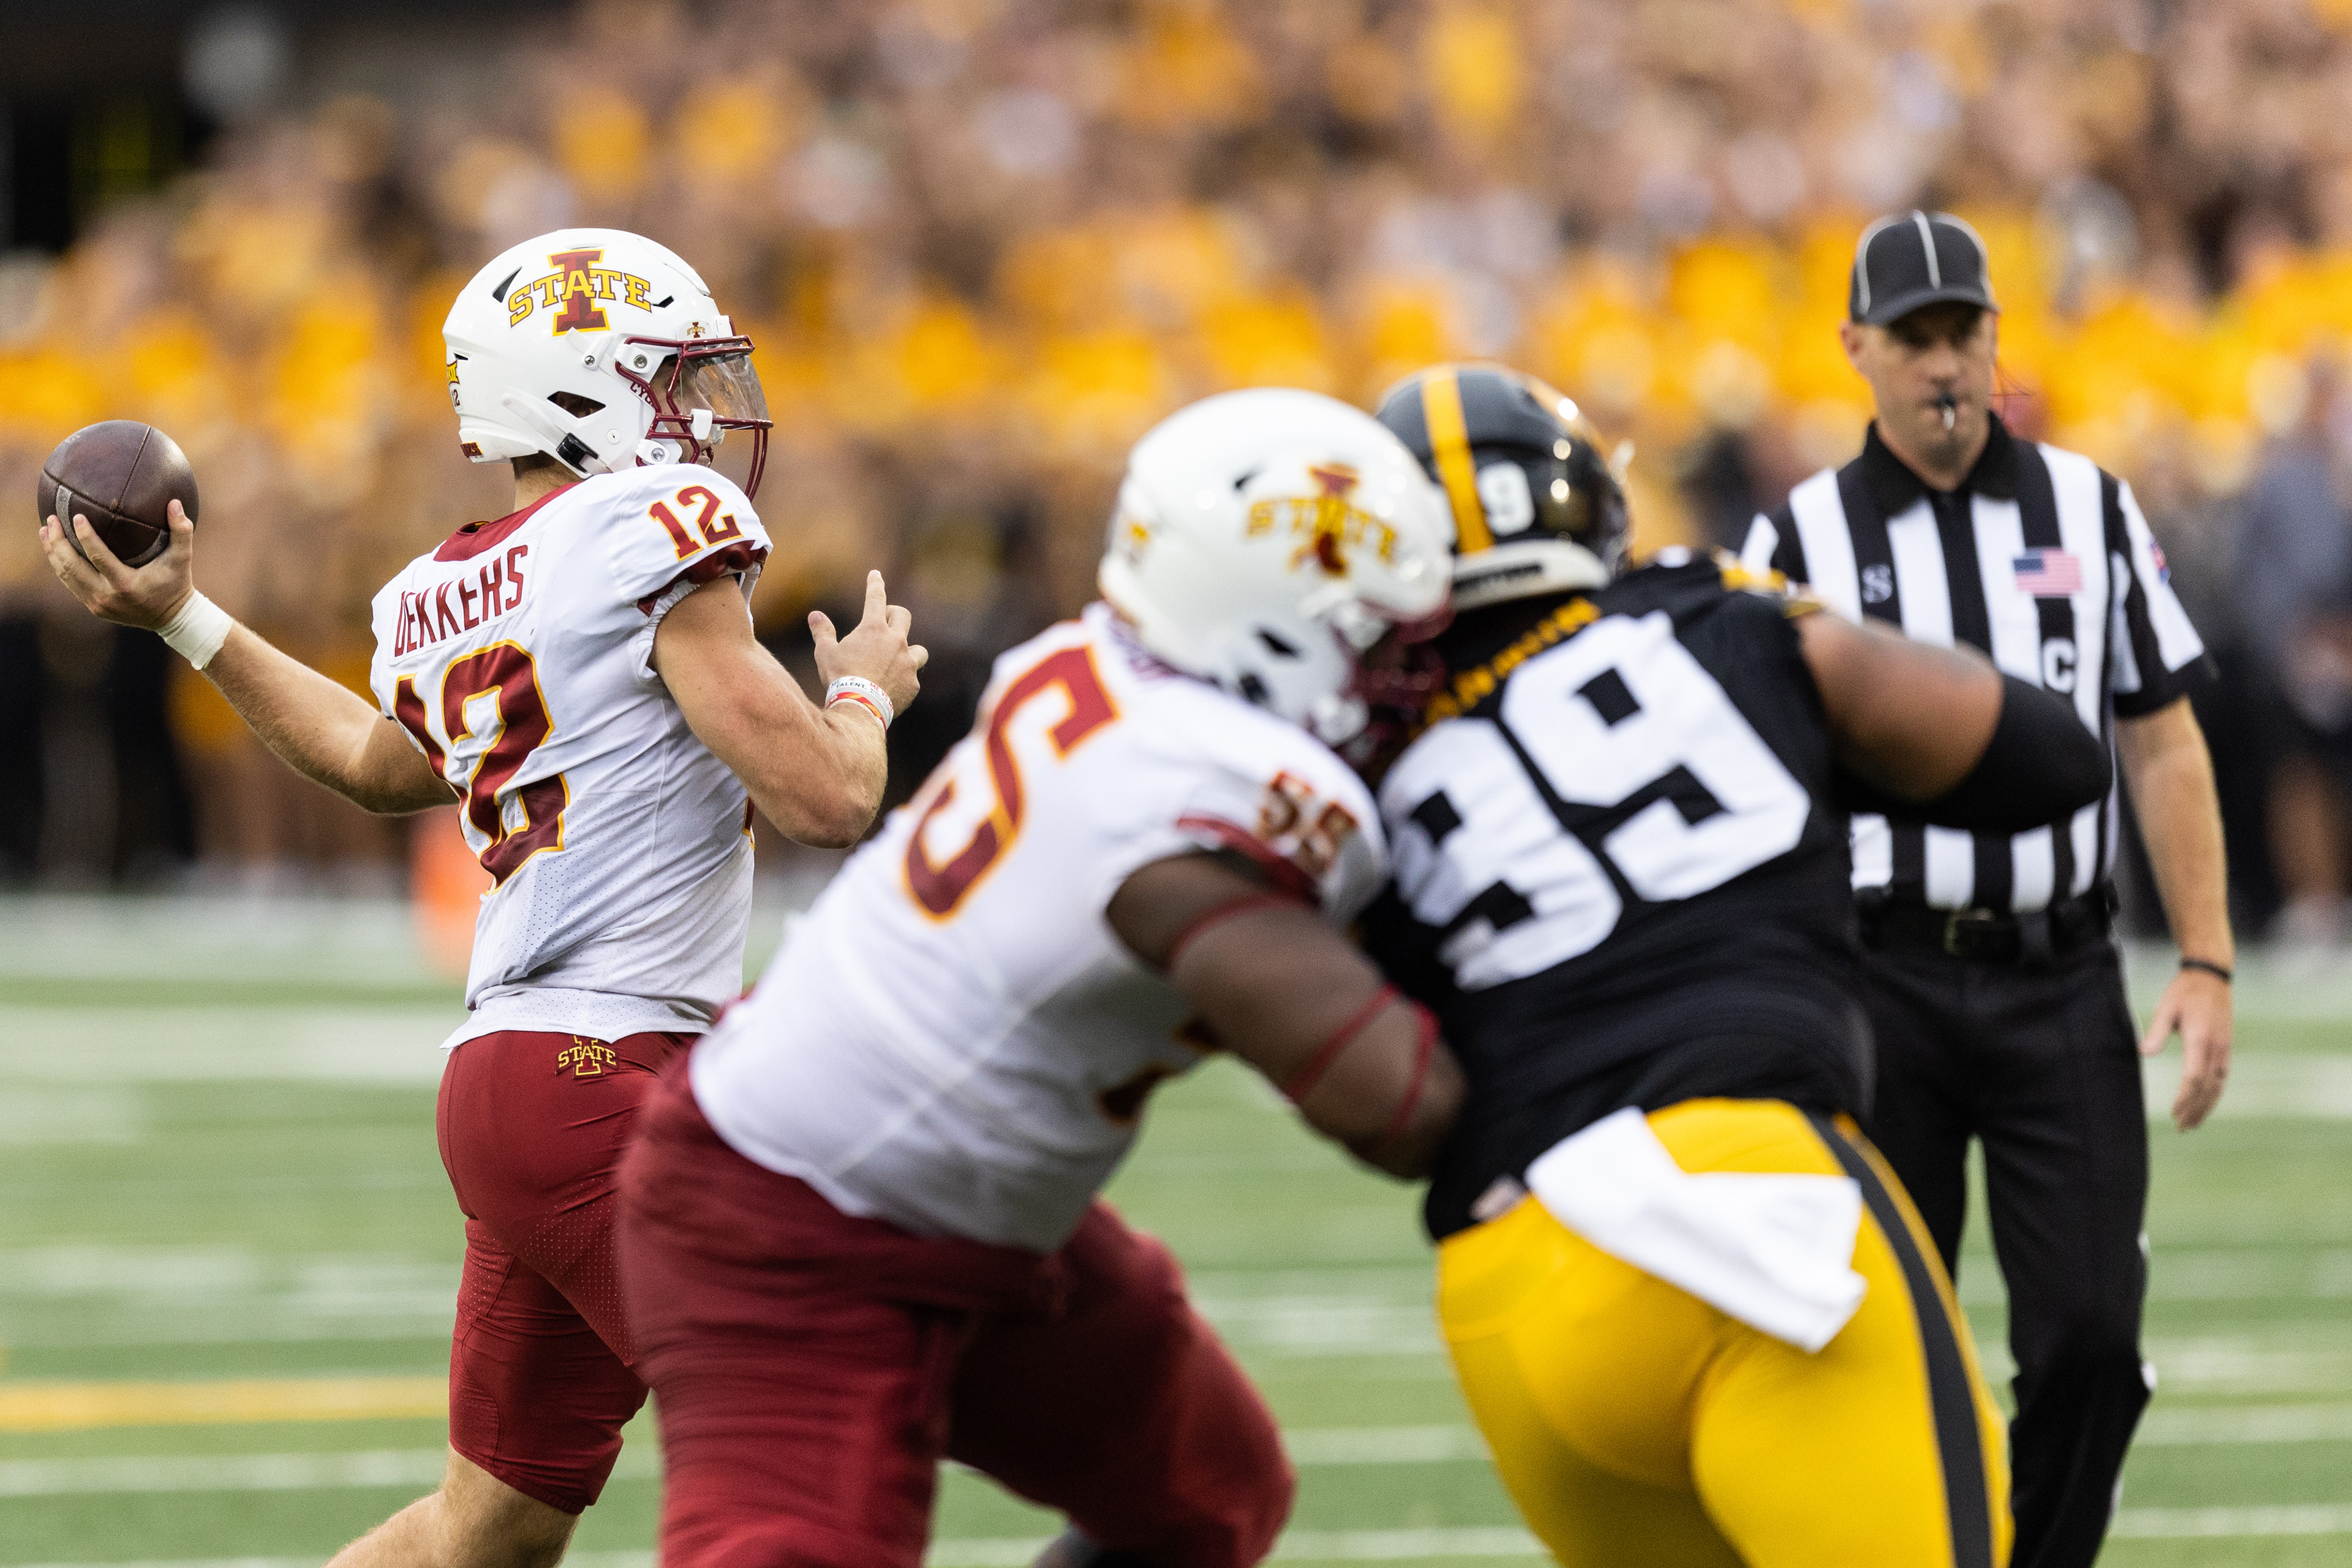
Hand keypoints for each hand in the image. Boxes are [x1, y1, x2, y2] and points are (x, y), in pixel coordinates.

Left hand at [40, 499, 195, 630]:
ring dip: (52, 552)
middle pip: (71, 567)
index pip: (98, 557)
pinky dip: (60, 565)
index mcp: (126, 584)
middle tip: (51, 519)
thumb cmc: (177, 583)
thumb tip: (174, 502)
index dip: (85, 536)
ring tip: (45, 530)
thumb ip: (182, 531)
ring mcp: (97, 604)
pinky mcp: (93, 607)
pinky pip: (70, 583)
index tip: (76, 516)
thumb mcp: (182, 558)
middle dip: (57, 542)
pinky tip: (55, 549)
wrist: (172, 617)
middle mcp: (107, 596)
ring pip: (65, 576)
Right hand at [811, 570, 925, 716]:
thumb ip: (822, 632)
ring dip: (908, 651)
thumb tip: (815, 615)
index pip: (875, 597)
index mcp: (873, 629)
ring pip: (919, 649)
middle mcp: (895, 641)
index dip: (875, 584)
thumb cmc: (840, 677)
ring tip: (897, 660)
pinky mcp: (913, 683)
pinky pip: (912, 676)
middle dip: (893, 615)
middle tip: (884, 623)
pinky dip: (904, 679)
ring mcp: (908, 662)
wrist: (860, 708)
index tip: (876, 574)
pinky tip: (892, 687)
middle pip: (903, 616)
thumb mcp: (825, 653)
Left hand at [2140, 967, 2231, 1130]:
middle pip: (2207, 1087)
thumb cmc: (2184, 991)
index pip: (2193, 1077)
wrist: (2212, 976)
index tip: (2173, 1113)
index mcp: (2200, 1038)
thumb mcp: (2165, 1007)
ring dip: (2206, 1106)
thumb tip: (2145, 1053)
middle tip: (2182, 1128)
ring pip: (2218, 1085)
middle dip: (2195, 1109)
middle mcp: (2216, 1047)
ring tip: (2194, 1124)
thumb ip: (2156, 1031)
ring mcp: (2224, 1048)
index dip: (2184, 1098)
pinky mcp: (2226, 1047)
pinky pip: (2222, 1077)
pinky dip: (2214, 1094)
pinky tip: (2206, 1103)